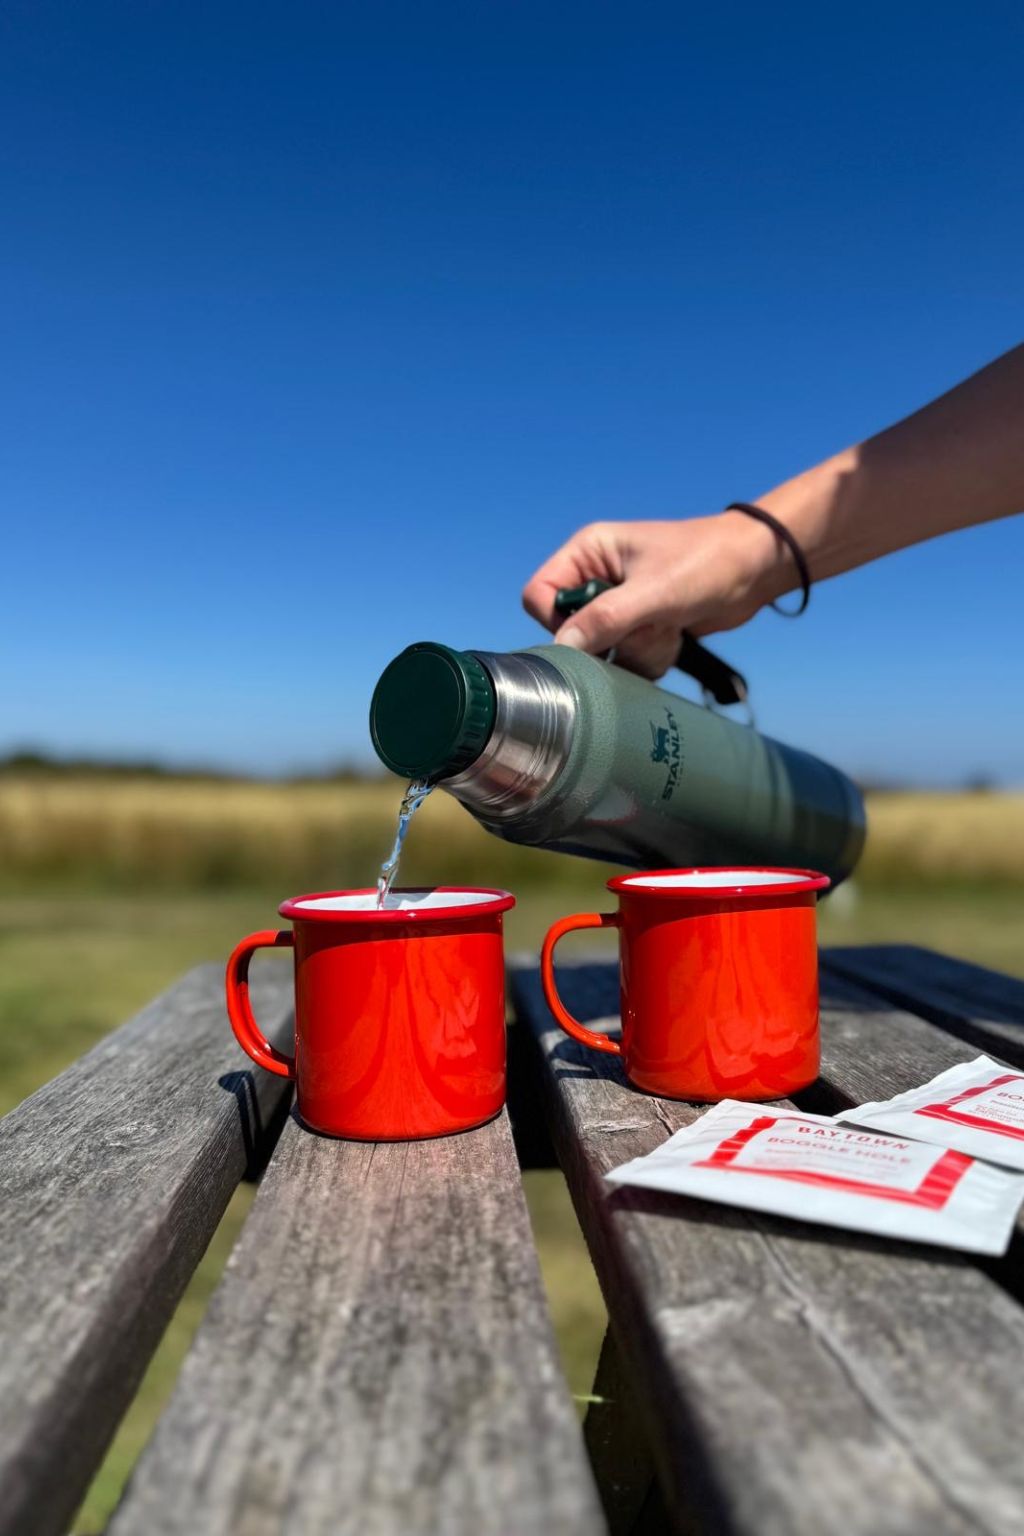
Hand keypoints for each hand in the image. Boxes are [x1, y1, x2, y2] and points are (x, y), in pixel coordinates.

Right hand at [522, 514, 780, 678]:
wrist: (758, 568)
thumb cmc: (707, 562)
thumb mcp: (654, 592)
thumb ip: (604, 619)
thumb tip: (564, 647)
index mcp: (588, 552)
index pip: (539, 595)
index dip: (558, 620)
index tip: (592, 632)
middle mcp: (597, 576)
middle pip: (571, 630)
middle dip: (611, 639)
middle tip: (643, 627)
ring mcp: (620, 603)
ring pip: (602, 650)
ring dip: (636, 649)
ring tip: (667, 627)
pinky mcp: (641, 625)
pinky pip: (627, 658)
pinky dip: (651, 656)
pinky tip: (675, 636)